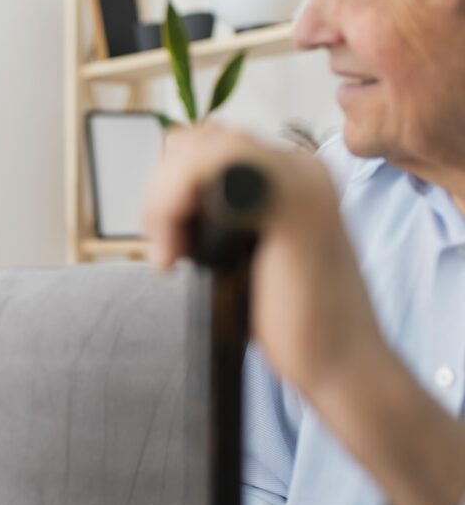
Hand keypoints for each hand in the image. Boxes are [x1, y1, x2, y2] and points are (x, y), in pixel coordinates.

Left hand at [143, 123, 386, 397]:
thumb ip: (217, 216)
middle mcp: (299, 166)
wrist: (341, 364)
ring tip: (171, 255)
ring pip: (198, 147)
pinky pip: (211, 167)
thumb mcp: (240, 253)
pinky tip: (176, 255)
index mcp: (290, 174)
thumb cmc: (290, 320)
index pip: (206, 144)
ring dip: (164, 200)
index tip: (168, 242)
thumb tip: (166, 199)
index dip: (170, 185)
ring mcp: (299, 180)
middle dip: (162, 192)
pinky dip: (173, 204)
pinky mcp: (292, 204)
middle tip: (166, 251)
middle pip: (196, 139)